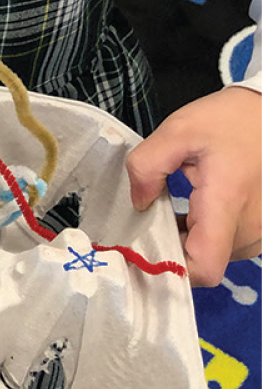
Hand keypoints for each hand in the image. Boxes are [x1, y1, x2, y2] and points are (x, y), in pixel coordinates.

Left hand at [127, 86, 261, 285]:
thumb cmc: (229, 120)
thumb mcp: (178, 130)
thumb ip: (148, 166)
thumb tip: (140, 203)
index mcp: (228, 205)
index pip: (204, 268)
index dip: (172, 268)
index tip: (144, 246)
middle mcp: (249, 229)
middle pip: (203, 263)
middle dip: (170, 247)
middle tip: (144, 221)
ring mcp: (258, 232)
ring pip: (213, 255)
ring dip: (187, 240)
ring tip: (168, 209)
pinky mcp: (259, 229)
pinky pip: (225, 244)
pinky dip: (203, 233)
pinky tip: (189, 209)